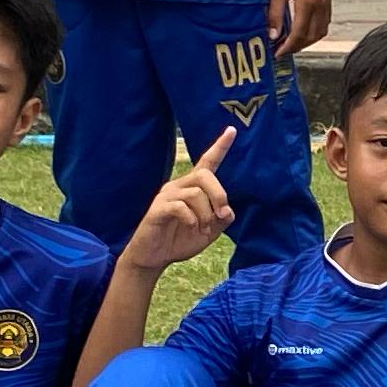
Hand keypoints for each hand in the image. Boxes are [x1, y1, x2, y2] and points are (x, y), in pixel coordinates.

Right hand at [124, 130, 237, 273]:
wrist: (154, 257)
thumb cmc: (180, 240)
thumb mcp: (209, 231)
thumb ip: (222, 219)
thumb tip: (228, 210)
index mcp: (193, 187)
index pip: (208, 162)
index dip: (220, 146)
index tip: (232, 130)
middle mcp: (179, 186)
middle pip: (205, 176)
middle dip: (219, 195)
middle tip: (222, 215)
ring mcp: (166, 195)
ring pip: (195, 193)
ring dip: (206, 214)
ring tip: (202, 228)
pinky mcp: (157, 208)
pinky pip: (180, 206)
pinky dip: (191, 219)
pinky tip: (191, 226)